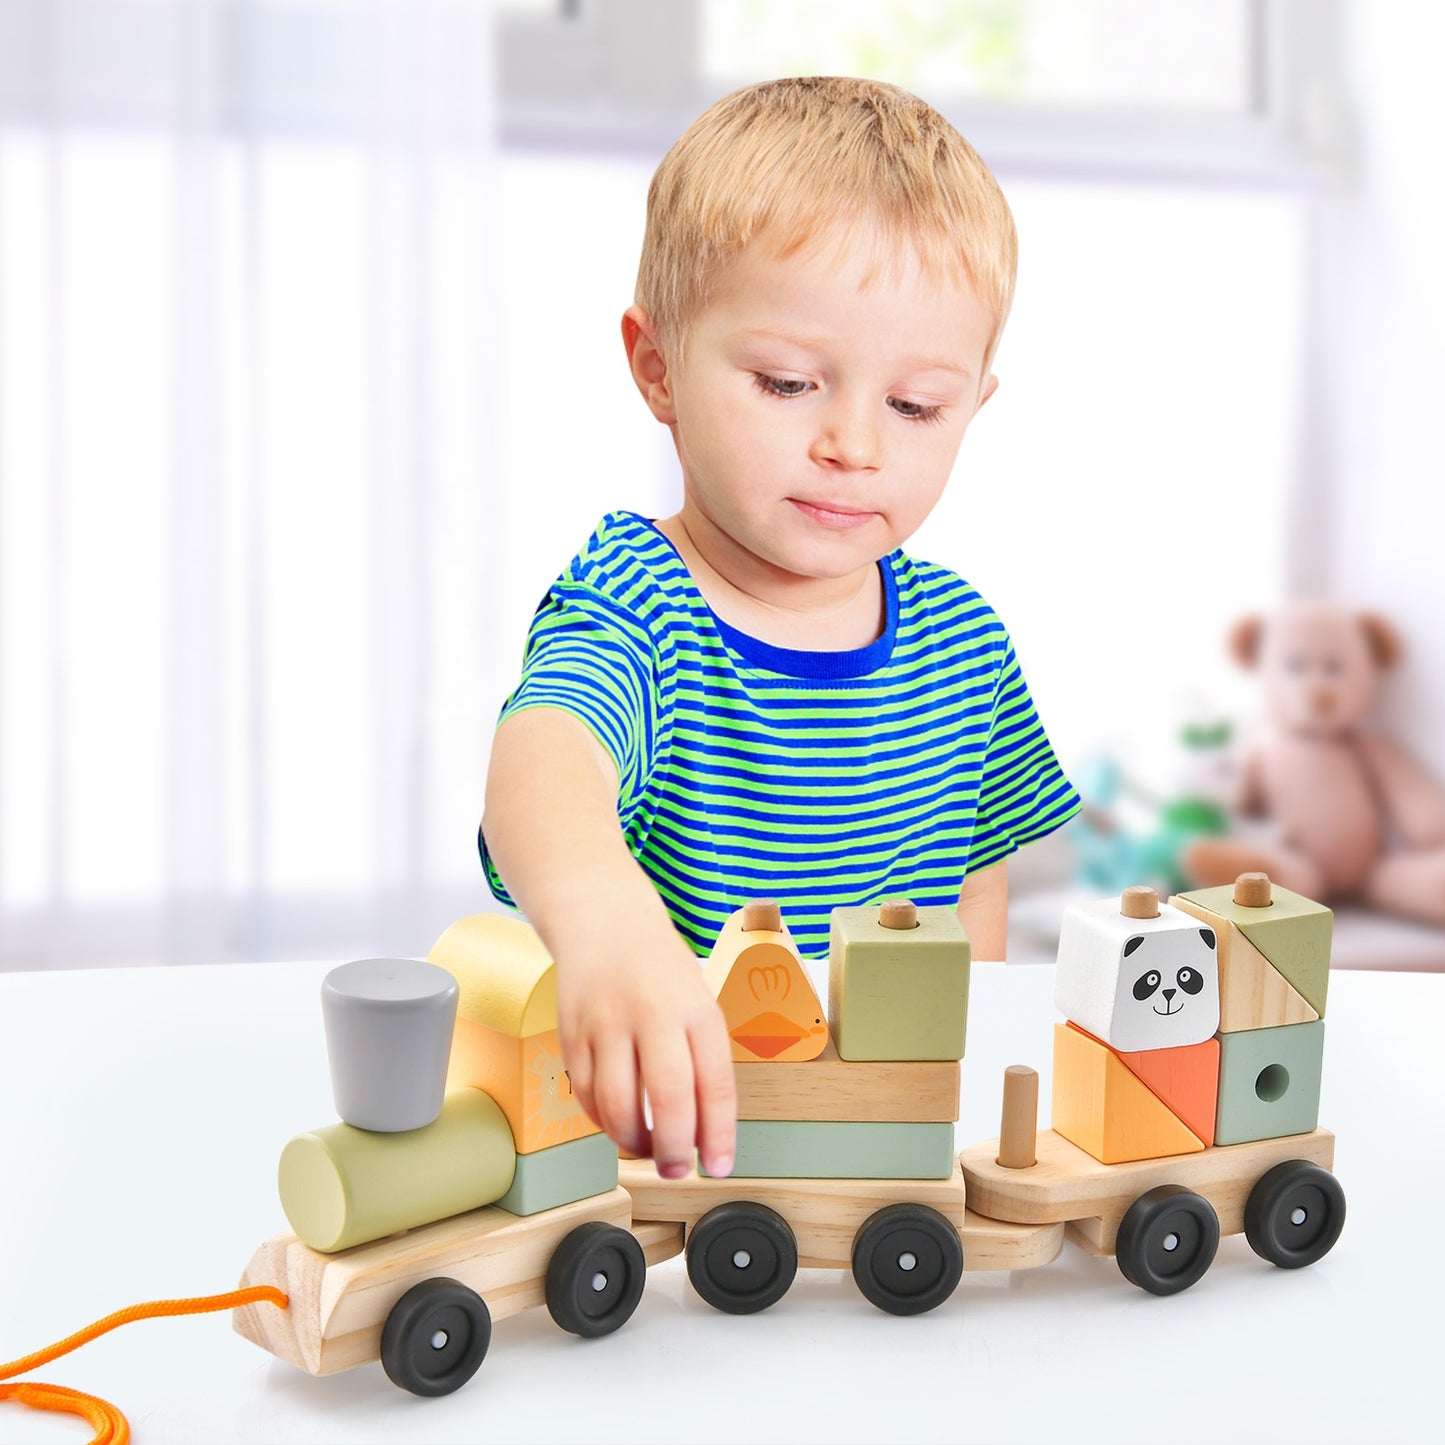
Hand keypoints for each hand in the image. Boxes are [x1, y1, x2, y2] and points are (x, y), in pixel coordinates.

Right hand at [557, 924, 735, 1179]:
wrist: (604, 921)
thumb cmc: (660, 972)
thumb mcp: (698, 1005)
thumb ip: (703, 1063)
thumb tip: (706, 1135)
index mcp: (696, 1009)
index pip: (715, 1083)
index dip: (719, 1134)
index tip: (720, 1166)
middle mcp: (652, 1014)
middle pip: (668, 1098)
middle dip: (675, 1149)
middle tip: (678, 1170)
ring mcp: (607, 1023)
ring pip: (617, 1105)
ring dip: (633, 1143)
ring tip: (647, 1150)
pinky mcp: (572, 1033)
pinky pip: (586, 1094)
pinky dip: (602, 1122)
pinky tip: (617, 1124)